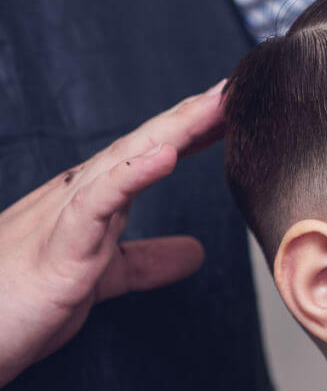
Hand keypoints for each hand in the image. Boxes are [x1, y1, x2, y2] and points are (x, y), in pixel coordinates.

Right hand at [0, 82, 226, 386]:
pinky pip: (97, 205)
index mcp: (93, 202)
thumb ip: (144, 262)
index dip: (196, 129)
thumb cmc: (17, 305)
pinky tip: (166, 155)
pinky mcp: (59, 249)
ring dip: (175, 130)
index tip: (239, 106)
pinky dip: (132, 175)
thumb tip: (195, 253)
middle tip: (240, 85)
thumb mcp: (99, 278)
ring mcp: (66, 217)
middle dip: (195, 114)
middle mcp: (80, 196)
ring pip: (126, 160)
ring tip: (216, 103)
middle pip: (147, 144)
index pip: (153, 153)